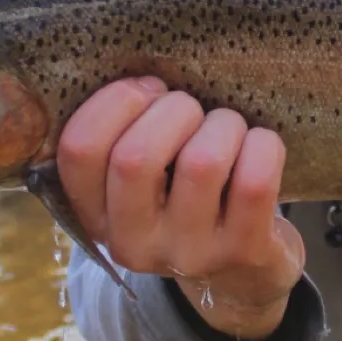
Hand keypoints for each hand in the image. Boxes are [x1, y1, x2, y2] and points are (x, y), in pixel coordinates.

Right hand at [57, 77, 305, 338]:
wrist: (241, 274)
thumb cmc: (186, 197)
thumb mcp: (142, 181)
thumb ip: (125, 134)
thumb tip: (142, 67)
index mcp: (97, 215)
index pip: (78, 150)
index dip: (115, 101)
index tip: (150, 89)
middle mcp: (134, 243)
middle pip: (135, 157)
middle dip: (174, 110)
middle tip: (193, 111)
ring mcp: (189, 253)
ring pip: (203, 161)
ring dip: (223, 124)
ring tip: (228, 131)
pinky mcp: (243, 251)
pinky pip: (255, 179)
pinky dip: (263, 145)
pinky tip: (258, 148)